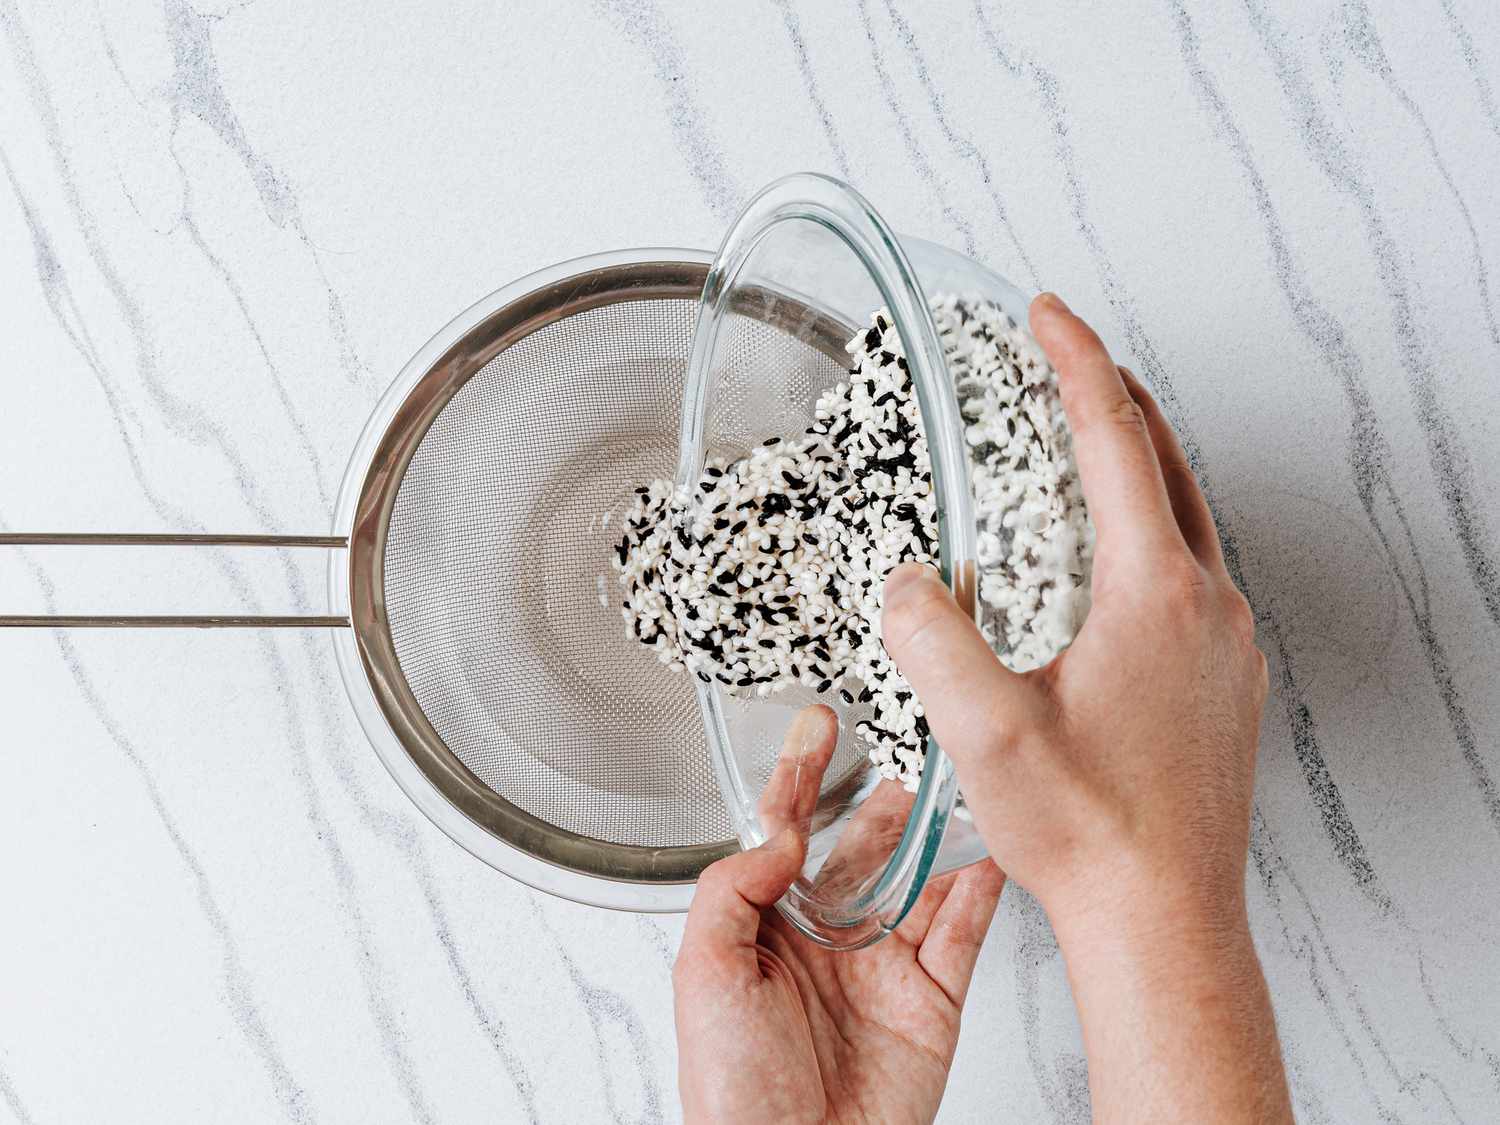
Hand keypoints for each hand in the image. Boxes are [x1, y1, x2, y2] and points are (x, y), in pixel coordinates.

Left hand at [673, 706, 1004, 1124]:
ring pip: (920, 881)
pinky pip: (963, 933)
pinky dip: (982, 890)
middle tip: (908, 752)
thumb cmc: (733, 1091)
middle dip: (885, 801)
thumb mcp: (703, 972)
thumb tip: (782, 835)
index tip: (816, 728)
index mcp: (769, 929)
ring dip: (938, 834)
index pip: (787, 834)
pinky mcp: (932, 1001)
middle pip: (866, 849)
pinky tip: (988, 851)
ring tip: (956, 786)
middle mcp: (829, 941)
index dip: (801, 777)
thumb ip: (733, 888)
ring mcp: (883, 969)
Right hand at [881, 293, 1290, 1121]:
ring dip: (1133, 461)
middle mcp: (1207, 605)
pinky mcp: (1225, 680)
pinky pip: (1190, 569)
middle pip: (1166, 460)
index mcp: (1155, 593)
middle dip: (1111, 395)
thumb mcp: (988, 733)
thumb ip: (933, 641)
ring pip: (1185, 514)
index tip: (1047, 314)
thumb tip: (904, 579)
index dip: (1077, 364)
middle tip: (1059, 361)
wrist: (1165, 917)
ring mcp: (1226, 644)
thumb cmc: (1089, 834)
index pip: (1117, 440)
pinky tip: (1107, 559)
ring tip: (1078, 441)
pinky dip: (1149, 527)